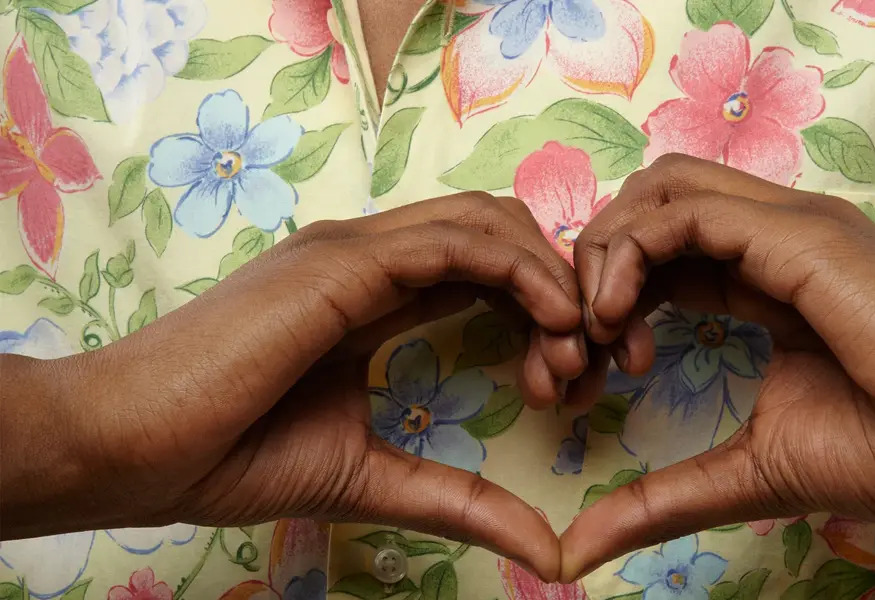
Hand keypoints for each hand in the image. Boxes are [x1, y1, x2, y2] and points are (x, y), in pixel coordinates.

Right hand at [0, 193, 590, 580]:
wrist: (130, 448)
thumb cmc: (228, 456)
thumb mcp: (370, 477)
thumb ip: (460, 500)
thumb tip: (548, 547)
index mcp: (372, 294)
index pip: (483, 270)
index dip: (540, 311)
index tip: (567, 382)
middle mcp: (368, 257)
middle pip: (497, 234)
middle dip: (557, 289)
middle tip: (585, 365)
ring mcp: (354, 250)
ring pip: (486, 224)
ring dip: (549, 280)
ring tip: (575, 351)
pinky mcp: (342, 261)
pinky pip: (456, 242)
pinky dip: (519, 272)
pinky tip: (552, 325)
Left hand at [559, 155, 874, 580]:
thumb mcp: (744, 471)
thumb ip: (658, 496)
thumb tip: (575, 547)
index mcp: (764, 273)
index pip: (656, 252)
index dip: (605, 299)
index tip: (586, 372)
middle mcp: (771, 236)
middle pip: (648, 206)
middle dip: (592, 267)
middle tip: (577, 348)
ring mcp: (788, 226)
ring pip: (659, 192)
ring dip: (605, 254)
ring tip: (597, 331)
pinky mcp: (799, 233)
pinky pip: (685, 210)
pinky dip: (632, 253)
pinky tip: (616, 318)